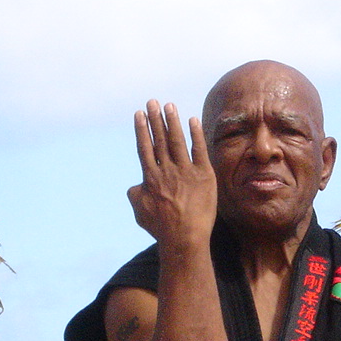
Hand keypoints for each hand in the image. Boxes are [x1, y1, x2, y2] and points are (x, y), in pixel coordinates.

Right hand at [126, 100, 215, 248]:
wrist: (184, 238)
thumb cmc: (161, 228)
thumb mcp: (140, 211)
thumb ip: (135, 194)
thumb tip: (136, 185)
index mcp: (151, 178)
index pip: (145, 147)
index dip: (142, 129)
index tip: (139, 114)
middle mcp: (167, 171)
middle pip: (159, 139)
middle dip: (155, 118)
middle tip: (152, 102)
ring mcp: (186, 172)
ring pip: (177, 141)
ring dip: (172, 121)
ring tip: (169, 105)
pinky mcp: (204, 176)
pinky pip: (199, 150)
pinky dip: (195, 135)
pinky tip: (192, 120)